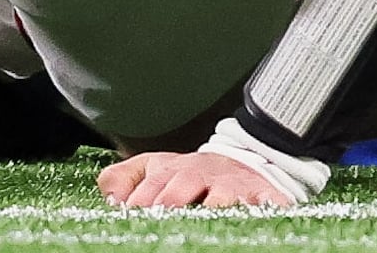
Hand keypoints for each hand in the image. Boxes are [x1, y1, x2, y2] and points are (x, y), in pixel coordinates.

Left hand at [98, 148, 305, 210]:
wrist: (243, 160)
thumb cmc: (191, 174)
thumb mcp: (153, 168)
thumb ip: (123, 178)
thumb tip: (110, 199)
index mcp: (173, 169)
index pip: (153, 183)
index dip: (141, 198)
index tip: (130, 212)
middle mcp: (203, 174)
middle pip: (186, 183)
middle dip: (173, 198)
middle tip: (163, 214)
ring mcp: (233, 186)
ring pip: (224, 194)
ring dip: (215, 204)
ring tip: (206, 216)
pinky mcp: (262, 196)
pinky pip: (266, 203)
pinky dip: (264, 208)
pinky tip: (256, 215)